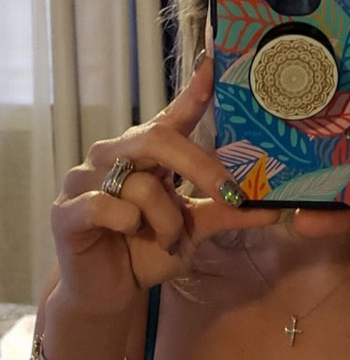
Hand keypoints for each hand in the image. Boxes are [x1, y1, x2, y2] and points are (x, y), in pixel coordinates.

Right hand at [51, 55, 278, 316]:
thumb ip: (226, 214)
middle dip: (200, 167)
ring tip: (166, 241)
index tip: (214, 65)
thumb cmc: (146, 252)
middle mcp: (112, 156)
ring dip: (165, 219)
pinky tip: (131, 236)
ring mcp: (84, 180)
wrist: (110, 294)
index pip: (171, 117)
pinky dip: (129, 224)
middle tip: (230, 194)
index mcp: (143, 154)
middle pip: (158, 139)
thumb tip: (272, 208)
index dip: (192, 91)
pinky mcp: (67, 210)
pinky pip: (106, 206)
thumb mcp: (192, 231)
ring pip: (140, 184)